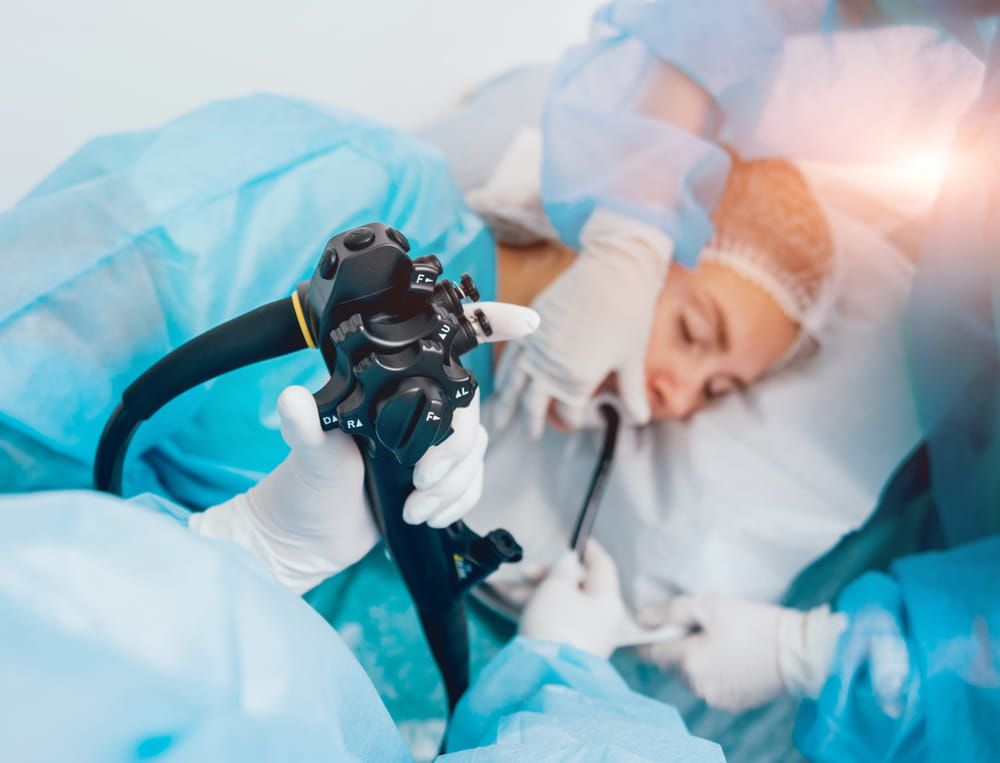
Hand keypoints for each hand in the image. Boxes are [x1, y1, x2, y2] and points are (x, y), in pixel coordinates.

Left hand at [191, 300, 539, 593]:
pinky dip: (458, 502)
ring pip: (475, 451)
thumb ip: (304, 426)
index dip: (489, 327)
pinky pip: (473, 482)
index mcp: (388, 388)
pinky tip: (429, 517)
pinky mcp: (439, 478)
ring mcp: (430, 443)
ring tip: (414, 508)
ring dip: (453, 486)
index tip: (525, 323)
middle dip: (454, 452)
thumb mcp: (308, 454)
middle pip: (469, 411)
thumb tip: (290, 399)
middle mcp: (415, 408)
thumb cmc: (304, 487)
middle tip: (421, 479)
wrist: (308, 539)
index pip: (443, 350)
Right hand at [491, 208, 672, 436]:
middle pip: (534, 405)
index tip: (579, 421)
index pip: (569, 412)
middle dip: (533, 422)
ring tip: (499, 422)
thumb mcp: (632, 360)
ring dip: (506, 406)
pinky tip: (501, 384)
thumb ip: (632, 394)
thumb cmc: (628, 313)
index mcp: (578, 379)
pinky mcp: (528, 326)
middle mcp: (550, 367)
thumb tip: (640, 419)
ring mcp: (535, 346)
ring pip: (513, 385)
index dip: (574, 421)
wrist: (614, 270)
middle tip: (530, 434)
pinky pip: (508, 357)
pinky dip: (502, 374)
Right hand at [519, 540, 627, 658]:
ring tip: (516, 593)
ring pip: (568, 604)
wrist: (545, 675)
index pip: (603, 565)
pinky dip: (545, 611)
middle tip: (528, 571)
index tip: (576, 538)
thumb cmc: (554, 625)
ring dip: (543, 593)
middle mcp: (605, 620)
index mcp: (608, 600)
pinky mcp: (573, 653)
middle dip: (553, 574)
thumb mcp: (556, 586)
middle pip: (582, 586)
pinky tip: (524, 610)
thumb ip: (563, 568)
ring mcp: (591, 639)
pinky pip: (561, 622)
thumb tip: (570, 562)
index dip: (588, 549)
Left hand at [637, 596, 846, 712]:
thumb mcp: (709, 606)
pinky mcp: (732, 703)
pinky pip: (708, 685)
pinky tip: (727, 654)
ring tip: (710, 637)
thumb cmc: (754, 624)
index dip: (640, 640)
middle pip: (669, 664)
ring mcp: (714, 698)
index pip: (649, 653)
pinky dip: (710, 670)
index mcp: (688, 662)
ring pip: (689, 675)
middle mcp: (696, 686)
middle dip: (671, 645)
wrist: (800, 653)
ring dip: (691, 659)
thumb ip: (670, 611)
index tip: (637, 629)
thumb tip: (641, 618)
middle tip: (686, 624)